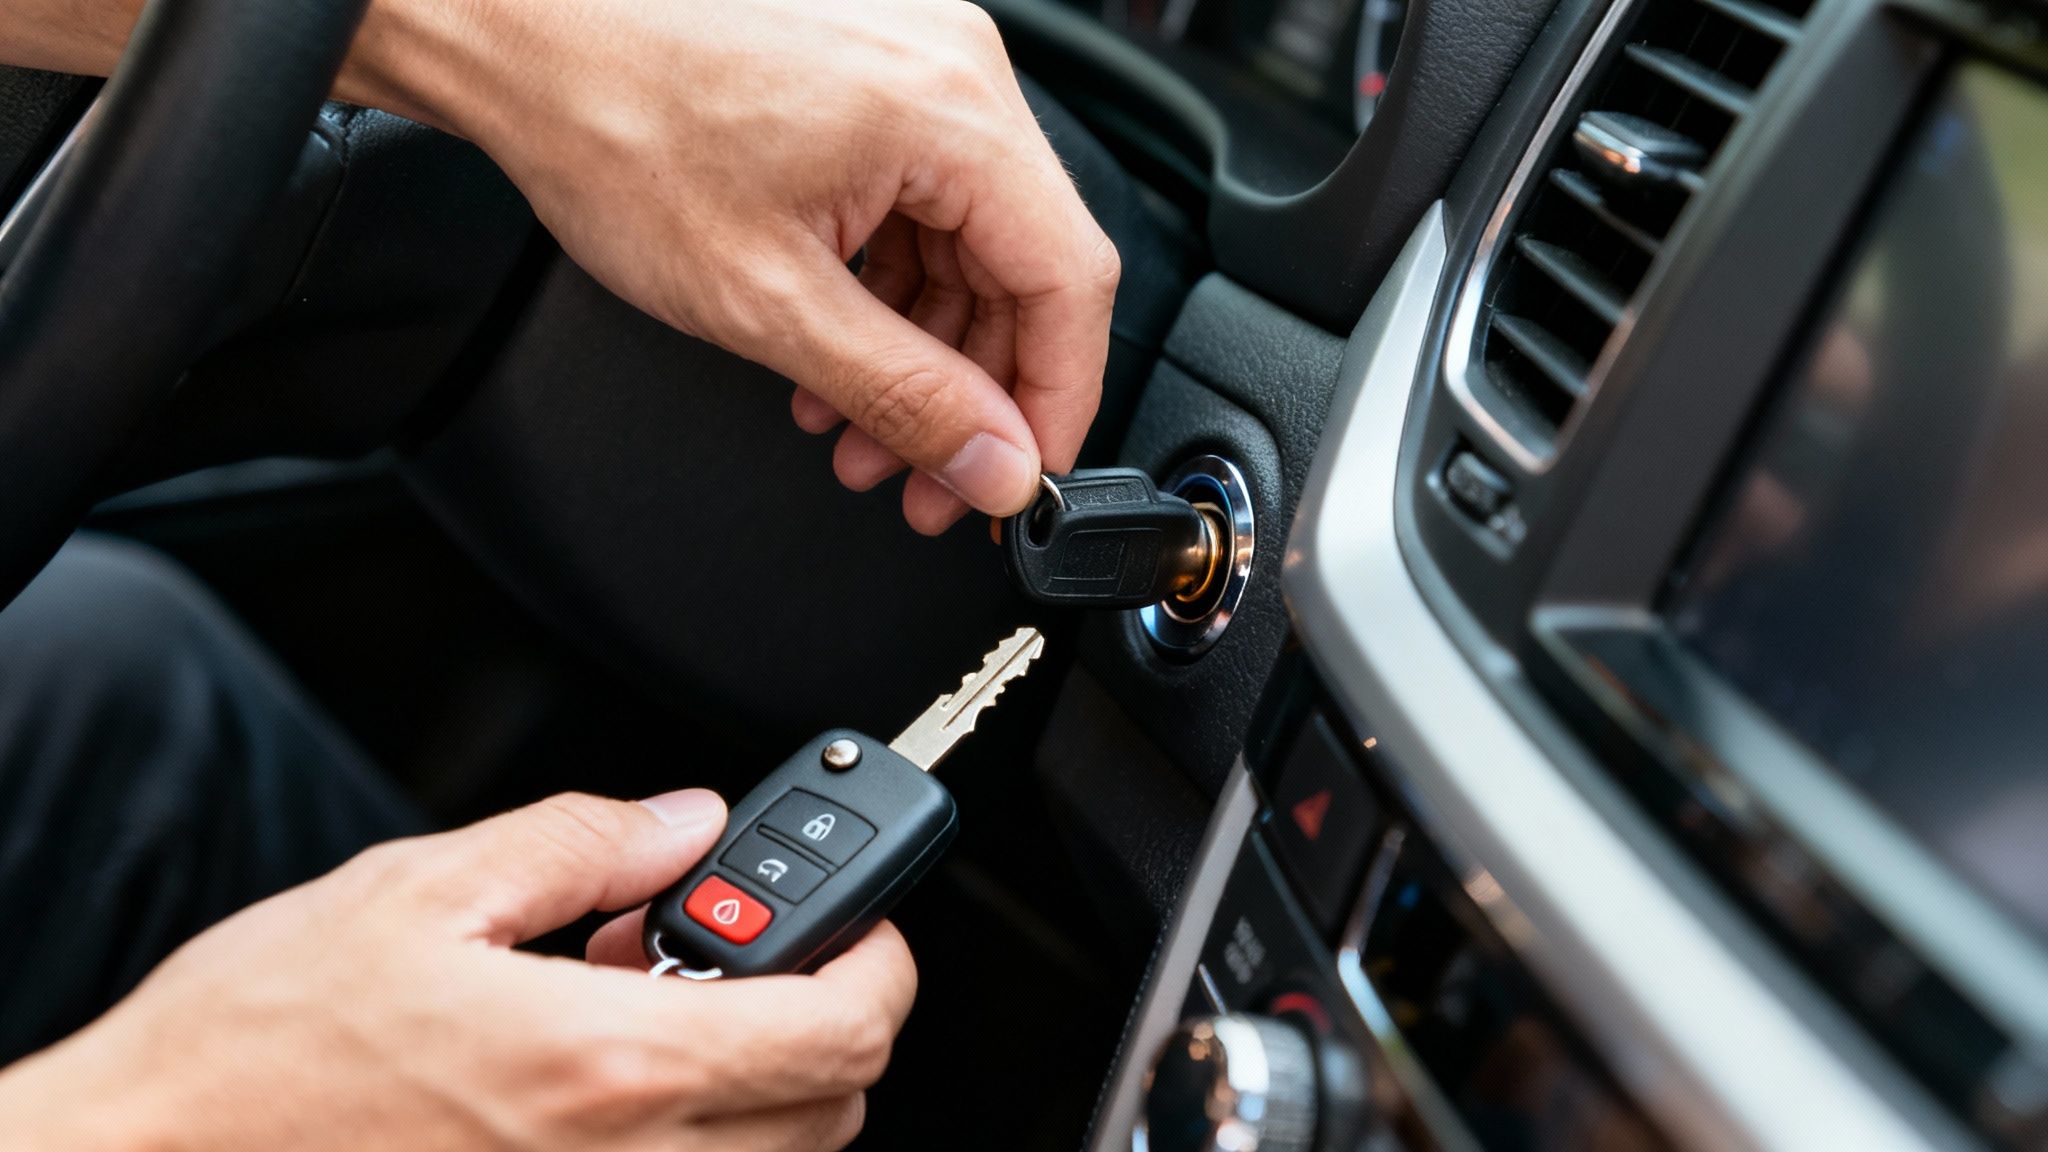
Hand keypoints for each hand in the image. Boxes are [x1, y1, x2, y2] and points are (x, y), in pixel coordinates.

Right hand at [0, 791, 916, 1150]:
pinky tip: (602, 1084)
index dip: (880, 962)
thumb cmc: (256, 1048)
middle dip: (819, 1017)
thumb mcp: (421, 891)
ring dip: (752, 1080)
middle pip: (831, 1109)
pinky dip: (687, 1137)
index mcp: (606, 1067)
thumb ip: (582, 844)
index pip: (844, 1032)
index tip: (858, 922)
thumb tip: (685, 823)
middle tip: (737, 953)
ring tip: (644, 1009)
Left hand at [341, 0, 1119, 534]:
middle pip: (1021, 268)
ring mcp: (912, 65)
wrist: (518, 29)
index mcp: (954, 111)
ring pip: (966, 244)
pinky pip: (918, 201)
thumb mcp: (770, 302)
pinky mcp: (867, 76)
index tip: (1020, 476)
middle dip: (973, 393)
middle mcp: (952, 72)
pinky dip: (888, 289)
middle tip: (928, 480)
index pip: (1071, 282)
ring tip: (857, 433)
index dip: (1057, 401)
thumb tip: (994, 462)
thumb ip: (906, 396)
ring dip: (922, 353)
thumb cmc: (611, 119)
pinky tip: (835, 355)